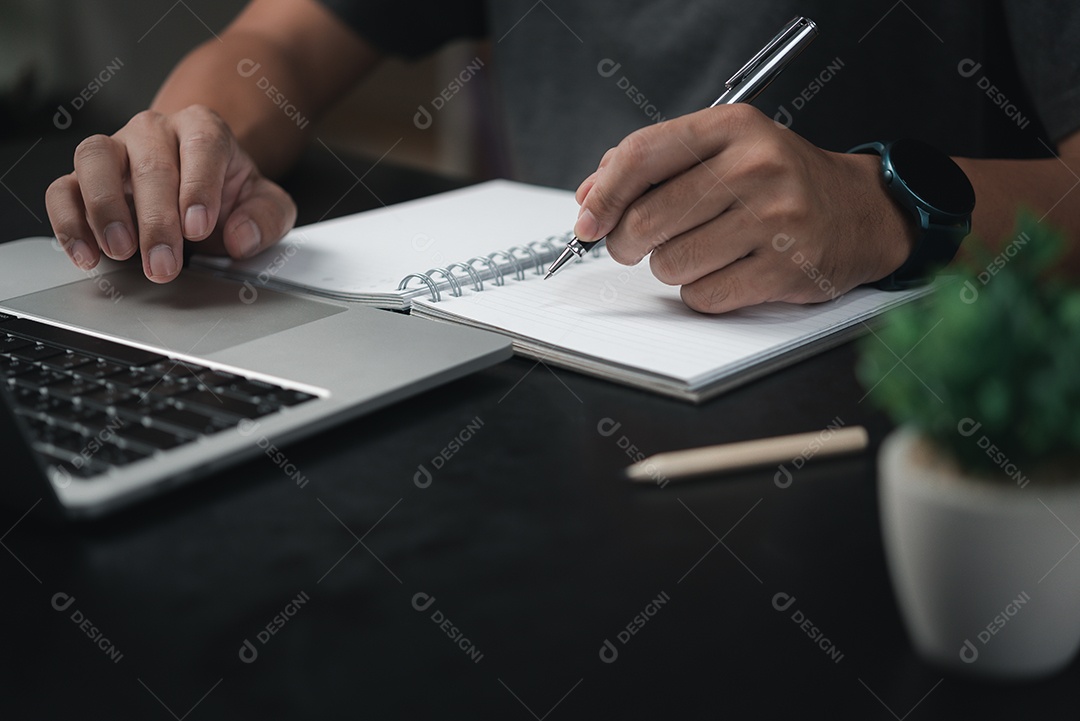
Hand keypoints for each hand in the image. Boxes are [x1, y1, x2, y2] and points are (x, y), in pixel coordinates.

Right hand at [46, 104, 295, 282]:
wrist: (196, 186)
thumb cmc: (228, 192)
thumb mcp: (264, 204)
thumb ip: (265, 217)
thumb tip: (240, 237)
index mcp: (202, 128)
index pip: (202, 146)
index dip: (199, 187)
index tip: (198, 228)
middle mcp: (154, 131)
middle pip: (150, 163)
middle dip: (156, 220)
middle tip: (165, 262)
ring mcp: (114, 150)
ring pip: (95, 160)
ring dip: (105, 209)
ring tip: (122, 251)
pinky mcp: (82, 177)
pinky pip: (62, 190)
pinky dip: (68, 222)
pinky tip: (87, 254)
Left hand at [573, 104, 916, 312]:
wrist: (859, 212)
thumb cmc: (778, 180)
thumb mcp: (721, 150)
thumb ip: (652, 166)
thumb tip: (589, 199)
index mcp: (732, 128)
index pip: (641, 155)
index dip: (602, 195)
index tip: (586, 223)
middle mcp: (755, 167)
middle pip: (647, 219)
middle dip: (628, 242)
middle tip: (637, 243)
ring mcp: (774, 220)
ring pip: (670, 264)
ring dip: (672, 267)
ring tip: (704, 251)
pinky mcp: (783, 270)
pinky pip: (703, 296)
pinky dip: (702, 292)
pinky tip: (728, 271)